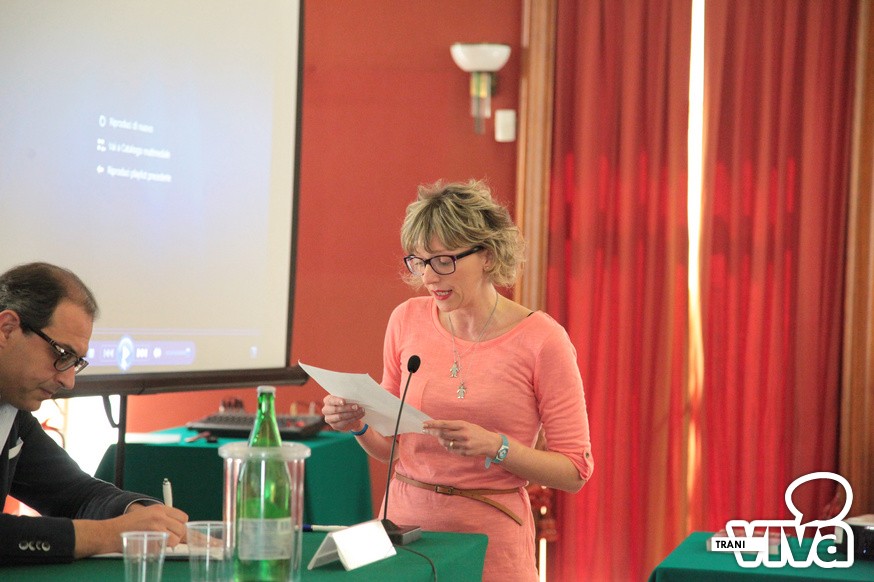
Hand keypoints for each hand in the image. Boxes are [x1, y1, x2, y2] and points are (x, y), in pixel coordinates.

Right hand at [73, 503, 188, 557]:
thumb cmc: (126, 526)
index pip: (183, 517)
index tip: (176, 531)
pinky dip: (162, 549)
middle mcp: (160, 515)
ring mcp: (156, 526)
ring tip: (160, 544)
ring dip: (171, 544)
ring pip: (177, 538)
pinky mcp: (151, 538)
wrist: (109, 532)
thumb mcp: (145, 515)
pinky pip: (166, 546)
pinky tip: (153, 547)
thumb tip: (176, 528)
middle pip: (182, 528)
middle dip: (178, 536)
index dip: (181, 526)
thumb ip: (161, 518)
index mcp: (159, 509)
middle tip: (168, 540)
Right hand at [321, 395, 365, 431]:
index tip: (344, 402)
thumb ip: (347, 398)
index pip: (331, 400)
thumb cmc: (347, 403)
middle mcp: (326, 410)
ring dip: (352, 414)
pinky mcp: (334, 425)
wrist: (348, 414)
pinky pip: (344, 422)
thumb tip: (356, 397)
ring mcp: (329, 419)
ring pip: (340, 416)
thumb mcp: (346, 399)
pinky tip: (359, 415)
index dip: (337, 401)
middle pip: (336, 409)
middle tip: (357, 406)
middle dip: (347, 408)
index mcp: (327, 400)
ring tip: (360, 411)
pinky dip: (353, 419)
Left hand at [422, 420, 502, 458]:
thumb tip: (439, 427)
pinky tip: (451, 444)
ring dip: (441, 440)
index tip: (425, 424)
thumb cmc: (477, 432)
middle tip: (428, 431)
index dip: (433, 424)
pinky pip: (451, 450)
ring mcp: (463, 445)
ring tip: (441, 438)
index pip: (444, 424)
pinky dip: (448, 446)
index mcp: (463, 425)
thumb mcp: (467, 425)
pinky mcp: (464, 452)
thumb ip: (454, 426)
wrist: (489, 443)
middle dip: (433, 432)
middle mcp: (462, 434)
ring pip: (445, 443)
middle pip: (442, 434)